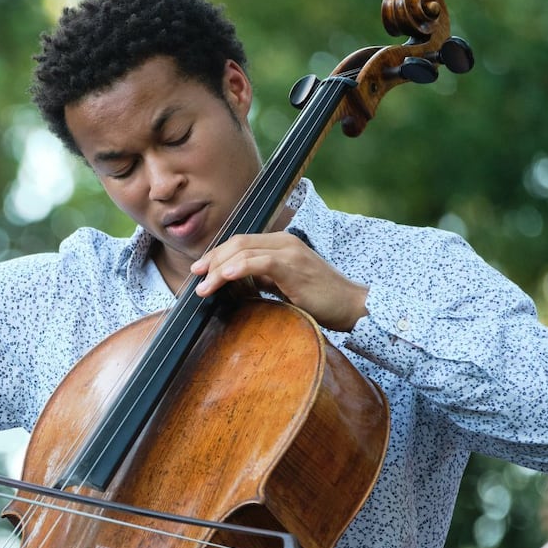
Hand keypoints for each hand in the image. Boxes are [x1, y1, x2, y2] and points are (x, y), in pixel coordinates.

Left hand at [191, 231, 368, 331]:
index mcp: (282, 244)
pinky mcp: (293, 266)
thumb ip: (264, 279)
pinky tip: (224, 278)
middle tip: (195, 276)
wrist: (352, 305)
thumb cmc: (321, 299)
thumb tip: (237, 284)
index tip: (200, 270)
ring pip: (244, 251)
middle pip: (238, 243)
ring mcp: (290, 251)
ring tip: (203, 285)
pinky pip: (259, 262)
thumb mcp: (286, 285)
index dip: (218, 254)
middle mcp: (284, 242)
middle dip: (212, 258)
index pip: (242, 243)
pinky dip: (238, 268)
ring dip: (219, 268)